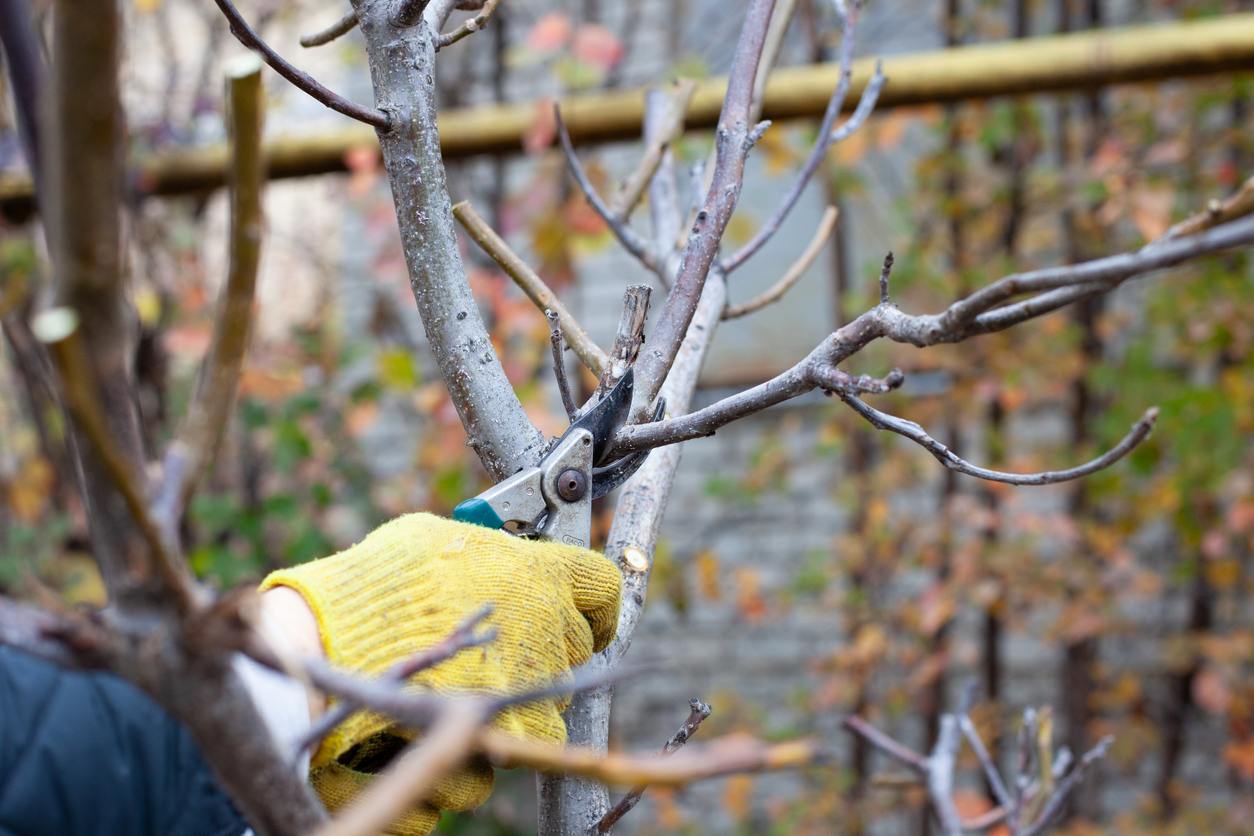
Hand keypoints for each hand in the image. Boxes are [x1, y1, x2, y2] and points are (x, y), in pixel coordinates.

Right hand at [260, 513, 621, 834]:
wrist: (318, 649)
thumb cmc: (369, 589)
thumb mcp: (431, 542)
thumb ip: (481, 554)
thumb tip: (496, 558)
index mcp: (536, 582)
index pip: (599, 589)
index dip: (591, 605)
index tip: (584, 616)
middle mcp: (542, 643)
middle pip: (570, 659)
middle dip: (535, 658)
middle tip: (488, 654)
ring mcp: (520, 705)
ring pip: (534, 720)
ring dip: (498, 714)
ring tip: (443, 696)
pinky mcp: (482, 756)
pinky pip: (484, 762)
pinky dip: (453, 756)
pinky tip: (418, 733)